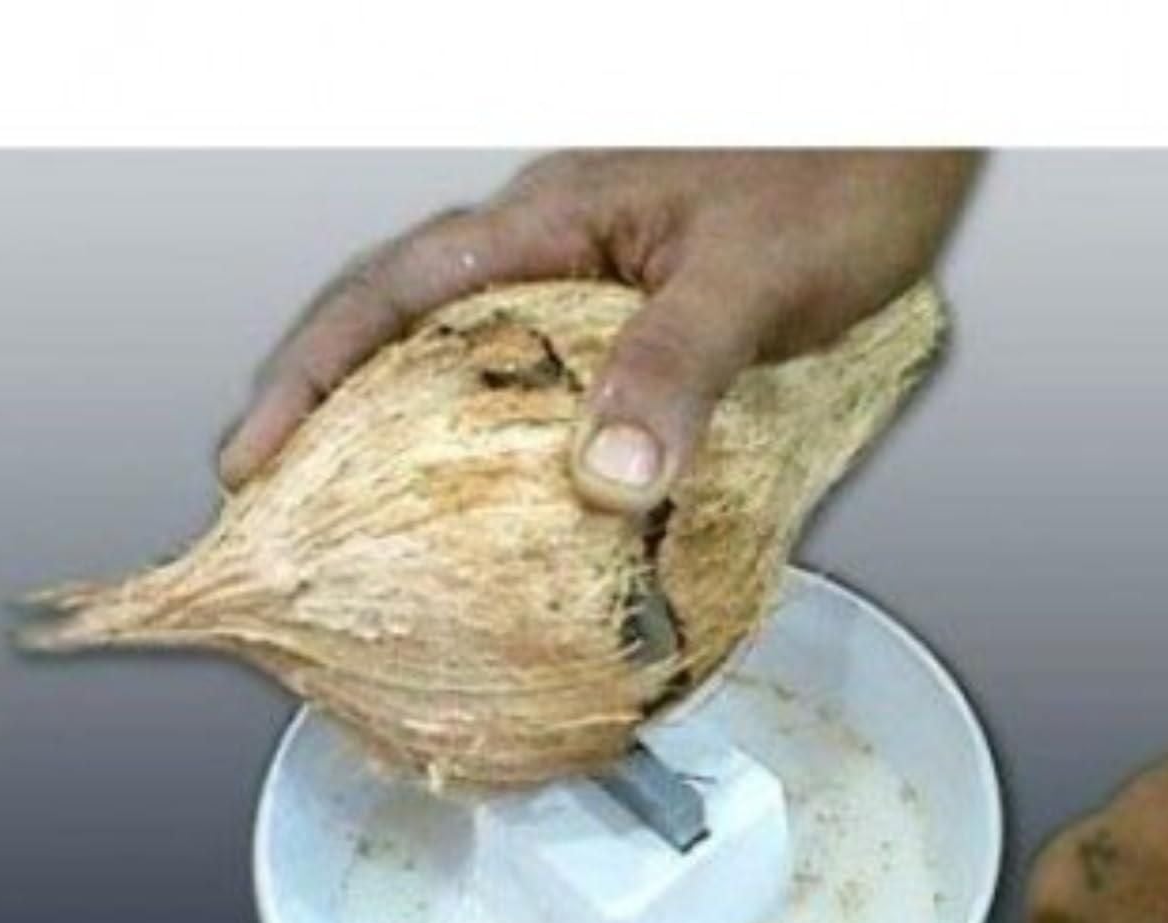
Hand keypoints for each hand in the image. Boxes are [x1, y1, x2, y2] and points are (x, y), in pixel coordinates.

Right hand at [217, 149, 977, 511]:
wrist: (912, 141)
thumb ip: (679, 364)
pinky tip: (533, 514)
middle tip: (300, 517)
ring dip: (426, 446)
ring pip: (479, 372)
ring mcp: (598, 295)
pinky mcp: (647, 333)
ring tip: (389, 536)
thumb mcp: (752, 274)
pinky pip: (557, 399)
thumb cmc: (842, 173)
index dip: (313, 375)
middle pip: (408, 335)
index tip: (256, 458)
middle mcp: (558, 257)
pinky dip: (524, 458)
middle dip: (339, 420)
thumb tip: (606, 475)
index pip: (394, 293)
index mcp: (552, 224)